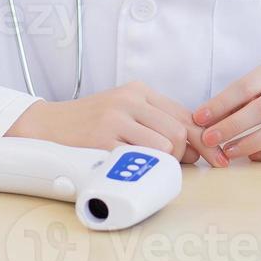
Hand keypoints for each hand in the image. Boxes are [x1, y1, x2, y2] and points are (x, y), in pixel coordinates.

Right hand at [4, 80, 225, 166]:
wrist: (43, 126)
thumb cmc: (88, 125)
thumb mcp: (123, 113)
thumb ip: (155, 124)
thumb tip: (195, 150)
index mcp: (139, 92)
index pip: (186, 115)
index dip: (205, 140)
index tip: (217, 158)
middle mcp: (131, 100)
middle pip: (181, 131)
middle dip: (185, 155)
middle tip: (173, 167)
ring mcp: (116, 117)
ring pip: (167, 144)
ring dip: (165, 163)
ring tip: (147, 166)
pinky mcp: (103, 138)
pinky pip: (142, 156)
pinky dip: (145, 167)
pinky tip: (134, 169)